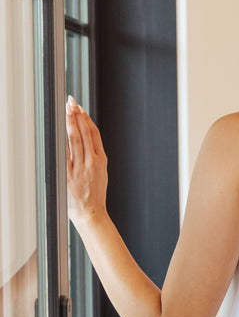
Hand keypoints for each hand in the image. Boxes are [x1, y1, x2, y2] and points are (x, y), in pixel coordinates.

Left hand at [65, 96, 107, 226]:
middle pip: (84, 133)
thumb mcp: (101, 173)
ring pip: (75, 140)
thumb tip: (84, 140)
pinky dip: (63, 140)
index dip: (86, 118)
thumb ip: (93, 157)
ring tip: (66, 110)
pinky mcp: (69, 175)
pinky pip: (65, 153)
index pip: (94, 133)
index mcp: (101, 161)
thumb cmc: (94, 195)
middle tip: (71, 102)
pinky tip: (59, 130)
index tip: (80, 108)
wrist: (91, 213)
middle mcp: (92, 162)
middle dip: (77, 115)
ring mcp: (80, 168)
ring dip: (70, 123)